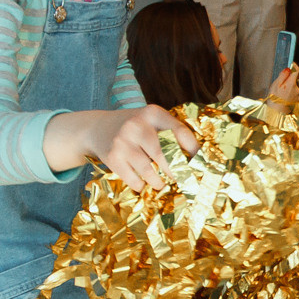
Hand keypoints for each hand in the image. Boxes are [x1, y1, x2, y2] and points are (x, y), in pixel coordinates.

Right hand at [80, 106, 199, 192]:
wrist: (97, 128)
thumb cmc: (133, 127)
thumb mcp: (151, 121)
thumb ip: (171, 133)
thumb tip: (196, 160)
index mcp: (152, 113)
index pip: (180, 132)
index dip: (193, 150)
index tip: (201, 164)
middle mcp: (137, 125)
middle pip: (165, 155)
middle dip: (177, 172)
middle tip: (183, 181)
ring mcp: (123, 142)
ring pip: (150, 172)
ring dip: (159, 182)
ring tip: (161, 183)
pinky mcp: (112, 157)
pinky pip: (135, 180)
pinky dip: (141, 185)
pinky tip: (142, 182)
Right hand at [266, 66, 298, 106]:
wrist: (276, 111)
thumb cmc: (274, 98)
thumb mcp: (276, 84)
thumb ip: (283, 75)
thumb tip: (288, 69)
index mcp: (291, 83)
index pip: (296, 71)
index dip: (294, 66)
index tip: (292, 64)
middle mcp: (297, 88)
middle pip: (294, 79)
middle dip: (289, 79)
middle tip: (280, 83)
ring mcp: (298, 94)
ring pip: (294, 86)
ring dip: (289, 87)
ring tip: (281, 92)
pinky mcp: (297, 99)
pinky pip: (294, 93)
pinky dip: (290, 93)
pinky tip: (284, 96)